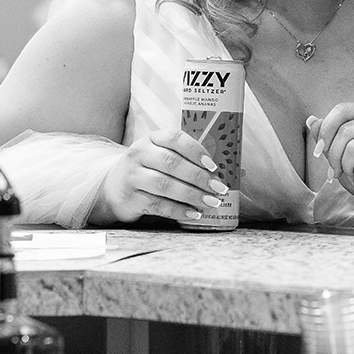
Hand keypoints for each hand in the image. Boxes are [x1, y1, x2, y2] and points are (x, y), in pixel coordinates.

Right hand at [92, 129, 228, 223]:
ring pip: (165, 185)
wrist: (113, 186)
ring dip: (192, 195)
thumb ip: (194, 161)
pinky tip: (194, 214)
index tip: (214, 166)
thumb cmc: (150, 169)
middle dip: (199, 177)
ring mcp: (132, 176)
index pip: (175, 138)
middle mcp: (139, 154)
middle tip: (220, 188)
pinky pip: (157, 204)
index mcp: (152, 138)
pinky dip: (178, 210)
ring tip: (211, 202)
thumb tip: (240, 170)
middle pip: (172, 163)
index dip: (197, 151)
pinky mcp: (130, 198)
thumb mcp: (165, 157)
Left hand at [310, 103, 353, 223]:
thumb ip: (328, 137)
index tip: (320, 149)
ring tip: (353, 174)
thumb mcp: (340, 154)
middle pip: (346, 130)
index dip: (327, 129)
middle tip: (336, 170)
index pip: (344, 110)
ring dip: (346, 166)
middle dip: (333, 155)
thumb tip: (311, 121)